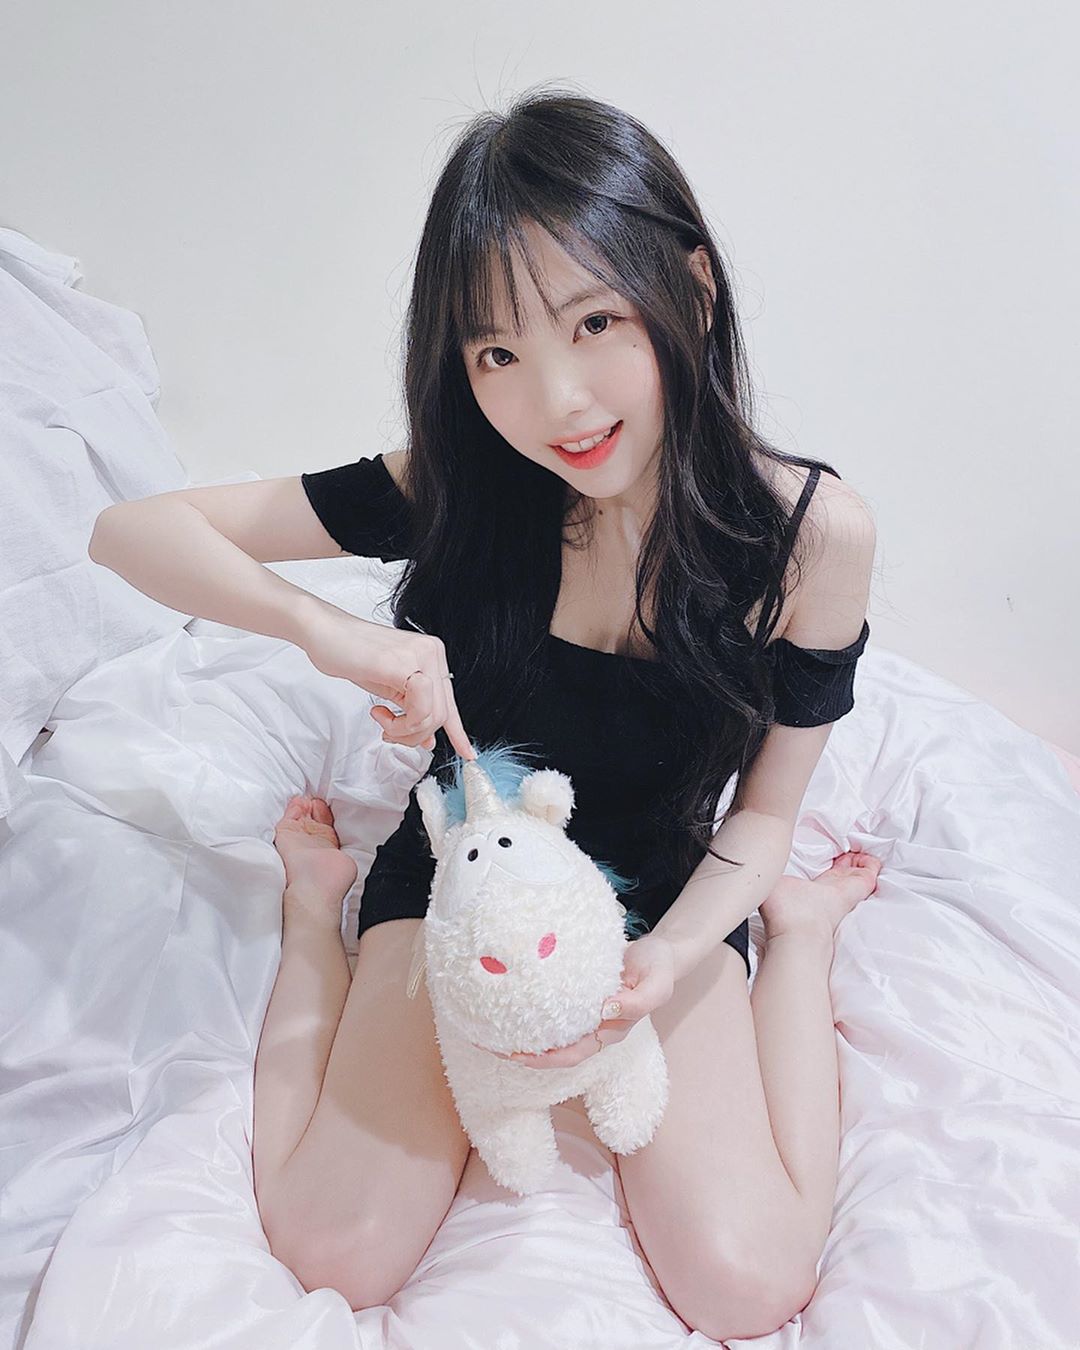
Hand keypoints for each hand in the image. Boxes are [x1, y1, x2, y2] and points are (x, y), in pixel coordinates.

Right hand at [302, 609, 475, 759]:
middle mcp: (433, 653)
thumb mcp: (389, 690)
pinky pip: (419, 710)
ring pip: (432, 717)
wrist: (323, 633)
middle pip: (441, 716)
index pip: (450, 702)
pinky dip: (400, 723)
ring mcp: (421, 656)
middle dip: (414, 735)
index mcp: (432, 656)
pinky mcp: (404, 664)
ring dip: (404, 731)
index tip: (467, 753)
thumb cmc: (350, 655)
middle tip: (389, 733)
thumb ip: (410, 711)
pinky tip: (378, 711)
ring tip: (382, 720)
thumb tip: (428, 740)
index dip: (458, 732)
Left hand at [475, 933, 676, 1069]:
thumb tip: (605, 1009)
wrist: (660, 952)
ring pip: (552, 1034)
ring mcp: (586, 1014)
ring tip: (494, 1033)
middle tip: (495, 1048)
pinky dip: (533, 1014)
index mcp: (611, 1030)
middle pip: (557, 1052)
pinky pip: (554, 1012)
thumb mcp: (656, 984)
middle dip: (527, 1054)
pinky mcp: (579, 996)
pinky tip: (512, 1006)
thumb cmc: (657, 968)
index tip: (521, 1055)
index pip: (574, 1053)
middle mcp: (595, 1028)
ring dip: (525, 1038)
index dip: (548, 1059)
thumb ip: (637, 1002)